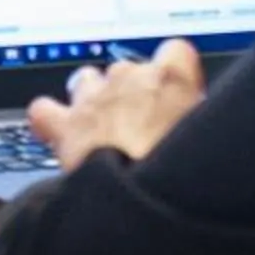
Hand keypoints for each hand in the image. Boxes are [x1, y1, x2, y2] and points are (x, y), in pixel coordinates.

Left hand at [26, 41, 205, 172]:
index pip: (175, 52)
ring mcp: (93, 97)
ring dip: (92, 100)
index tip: (174, 94)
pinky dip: (50, 119)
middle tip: (142, 128)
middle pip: (128, 70)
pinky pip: (45, 110)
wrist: (143, 202)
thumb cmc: (182, 178)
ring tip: (103, 130)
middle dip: (132, 94)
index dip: (173, 74)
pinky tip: (58, 133)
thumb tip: (198, 126)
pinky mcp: (65, 124)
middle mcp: (129, 77)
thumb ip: (200, 121)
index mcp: (172, 79)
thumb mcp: (210, 141)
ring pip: (86, 80)